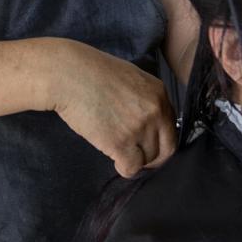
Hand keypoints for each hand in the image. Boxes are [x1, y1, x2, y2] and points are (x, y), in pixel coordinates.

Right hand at [51, 40, 176, 177]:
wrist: (69, 75)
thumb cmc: (92, 72)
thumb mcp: (130, 78)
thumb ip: (144, 99)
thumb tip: (148, 120)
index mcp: (158, 93)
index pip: (171, 126)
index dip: (161, 139)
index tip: (150, 145)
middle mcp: (155, 111)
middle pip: (167, 147)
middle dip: (155, 157)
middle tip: (140, 158)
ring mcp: (139, 127)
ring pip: (148, 159)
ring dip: (136, 160)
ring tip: (121, 154)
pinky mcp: (120, 143)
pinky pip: (132, 167)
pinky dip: (125, 168)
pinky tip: (116, 162)